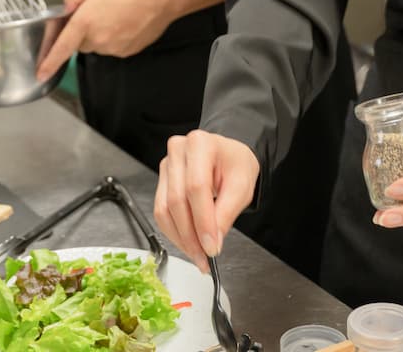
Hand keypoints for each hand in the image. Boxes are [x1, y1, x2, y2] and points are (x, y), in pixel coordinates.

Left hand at [34, 0, 172, 81]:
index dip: (50, 62)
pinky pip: (112, 48)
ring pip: (97, 46)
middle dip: (83, 31)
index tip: (40, 74)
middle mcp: (98, 39)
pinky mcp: (126, 52)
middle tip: (96, 12)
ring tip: (115, 14)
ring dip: (100, 34)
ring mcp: (113, 48)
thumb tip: (64, 10)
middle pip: (80, 43)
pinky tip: (125, 22)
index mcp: (85, 22)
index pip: (62, 48)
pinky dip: (114, 38)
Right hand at [154, 130, 259, 271]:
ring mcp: (167, 165)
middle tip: (205, 257)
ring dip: (180, 238)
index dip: (203, 221)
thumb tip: (211, 242)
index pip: (196, 187)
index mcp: (201, 144)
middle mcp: (179, 151)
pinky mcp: (162, 180)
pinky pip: (161, 211)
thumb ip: (226, 214)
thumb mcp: (241, 188)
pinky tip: (188, 242)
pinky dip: (174, 232)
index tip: (211, 247)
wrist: (229, 157)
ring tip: (197, 254)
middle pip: (177, 200)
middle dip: (191, 235)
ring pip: (165, 209)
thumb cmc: (236, 166)